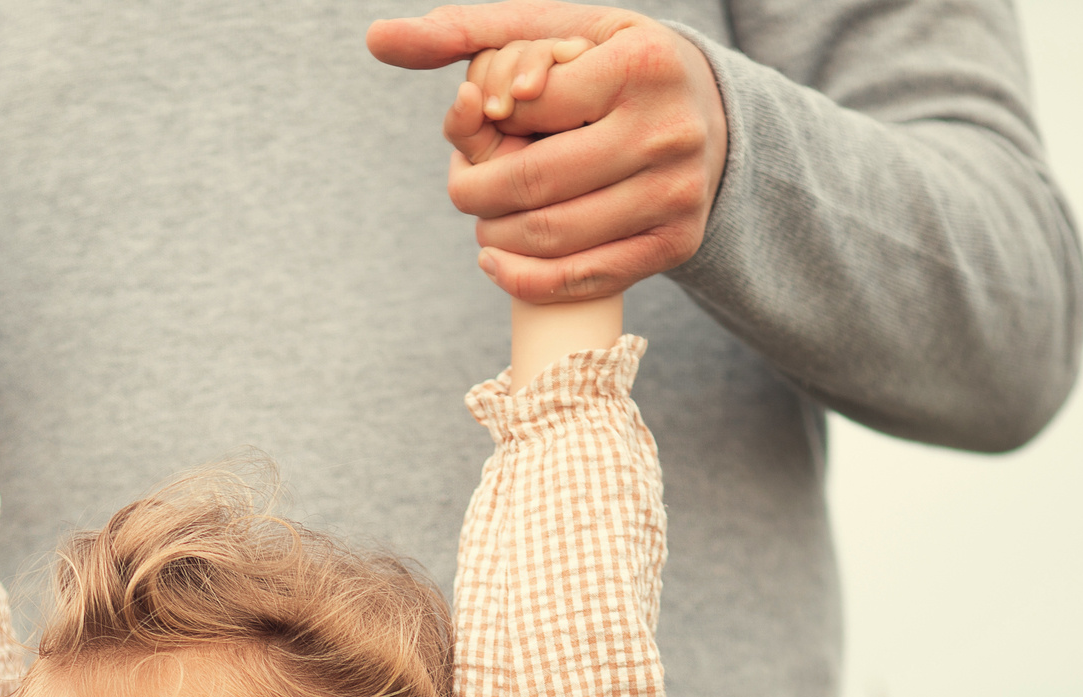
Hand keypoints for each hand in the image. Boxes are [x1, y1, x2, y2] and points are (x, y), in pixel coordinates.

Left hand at [370, 4, 726, 302]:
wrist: (707, 115)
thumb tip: (376, 37)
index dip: (483, 121)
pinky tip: (495, 260)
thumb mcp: (550, 32)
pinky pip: (581, 278)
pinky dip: (522, 279)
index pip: (523, 105)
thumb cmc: (606, 67)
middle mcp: (668, 129)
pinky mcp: (675, 245)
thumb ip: (466, 32)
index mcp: (641, 63)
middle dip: (476, 191)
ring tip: (486, 218)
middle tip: (465, 186)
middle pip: (530, 181)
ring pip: (551, 235)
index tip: (480, 123)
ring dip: (495, 235)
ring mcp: (676, 193)